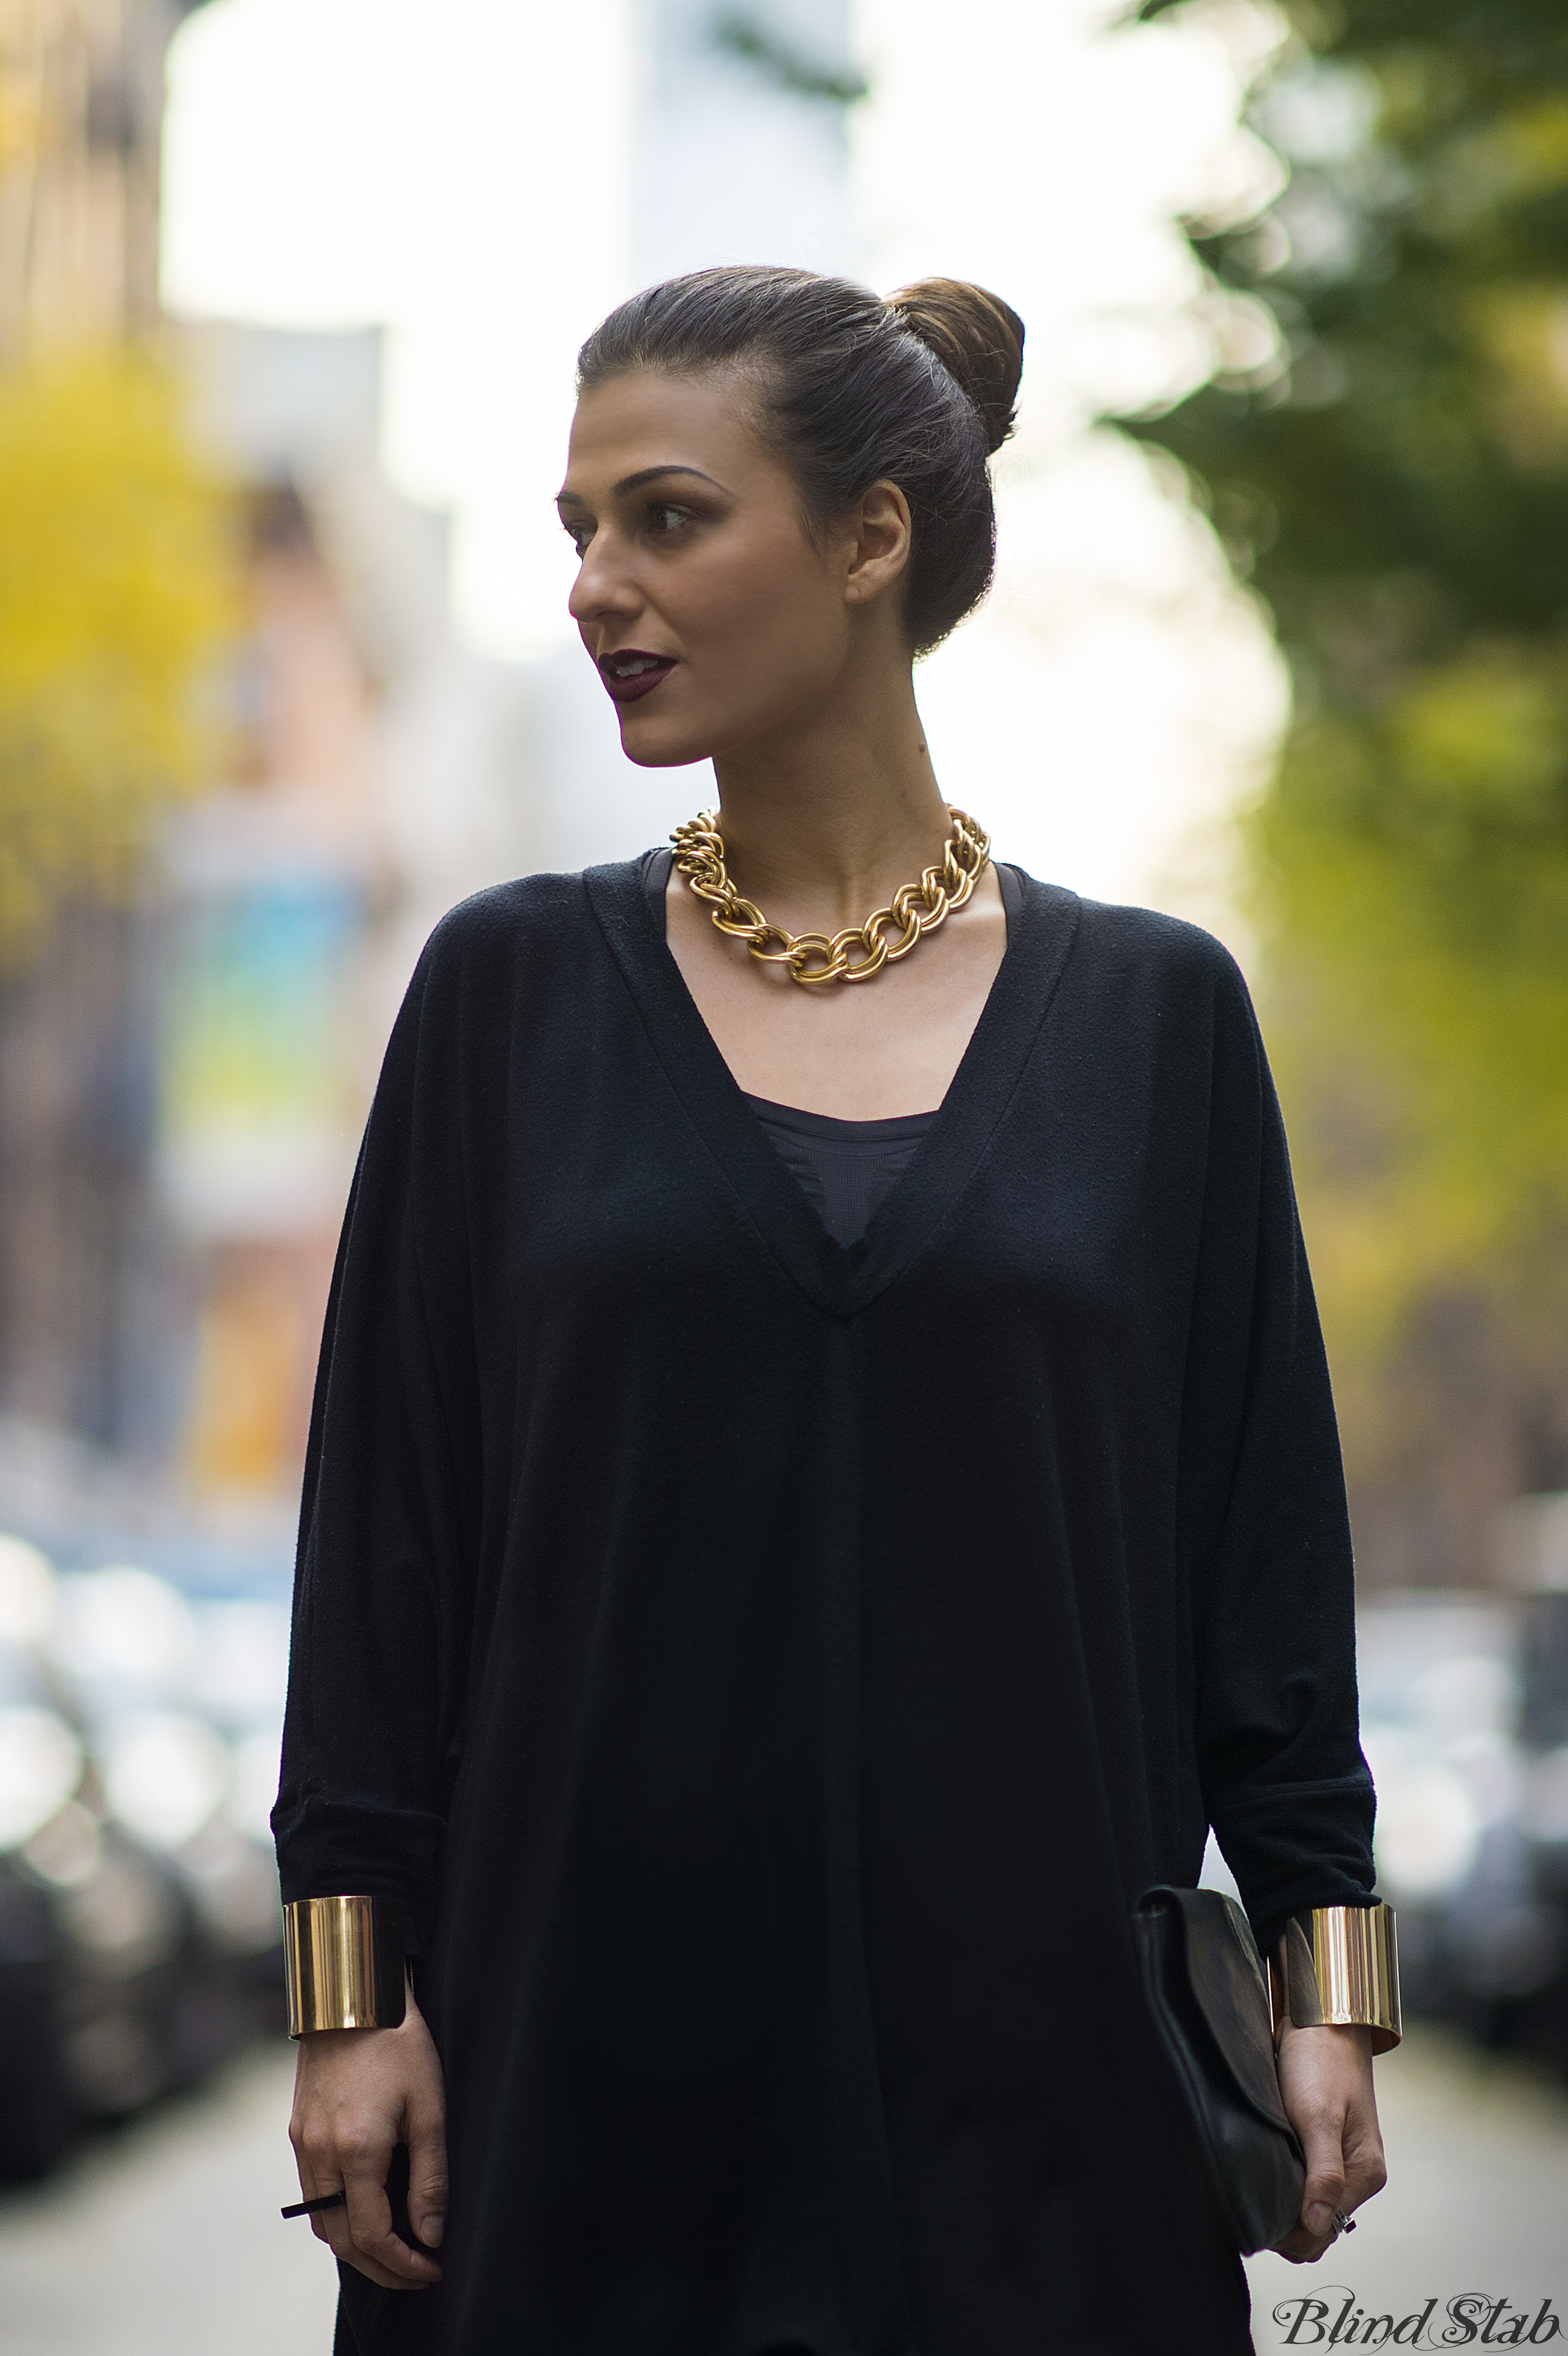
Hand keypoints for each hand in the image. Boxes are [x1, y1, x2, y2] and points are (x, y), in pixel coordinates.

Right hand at [289, 1984, 447, 2289]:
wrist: (352, 1997)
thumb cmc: (397, 2044)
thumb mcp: (429, 2106)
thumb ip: (430, 2176)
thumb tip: (431, 2234)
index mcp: (356, 2149)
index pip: (372, 2235)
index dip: (402, 2263)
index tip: (432, 2268)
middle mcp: (321, 2153)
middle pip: (343, 2240)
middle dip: (380, 2267)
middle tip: (416, 2273)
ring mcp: (303, 2143)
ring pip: (321, 2221)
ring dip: (355, 2247)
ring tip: (394, 2252)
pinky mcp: (297, 2131)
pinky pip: (312, 2194)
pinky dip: (335, 2217)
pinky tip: (363, 2213)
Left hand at [1272, 2021, 1386, 2261]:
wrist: (1320, 2019)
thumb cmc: (1321, 2060)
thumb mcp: (1319, 2116)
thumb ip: (1324, 2173)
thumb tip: (1318, 2226)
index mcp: (1364, 2173)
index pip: (1324, 2232)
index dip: (1289, 2234)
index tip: (1254, 2220)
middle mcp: (1357, 2174)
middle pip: (1317, 2227)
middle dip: (1284, 2226)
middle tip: (1245, 2205)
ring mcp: (1341, 2162)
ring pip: (1308, 2208)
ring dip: (1283, 2206)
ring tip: (1252, 2188)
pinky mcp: (1324, 2147)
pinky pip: (1304, 2184)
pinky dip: (1285, 2185)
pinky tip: (1264, 2172)